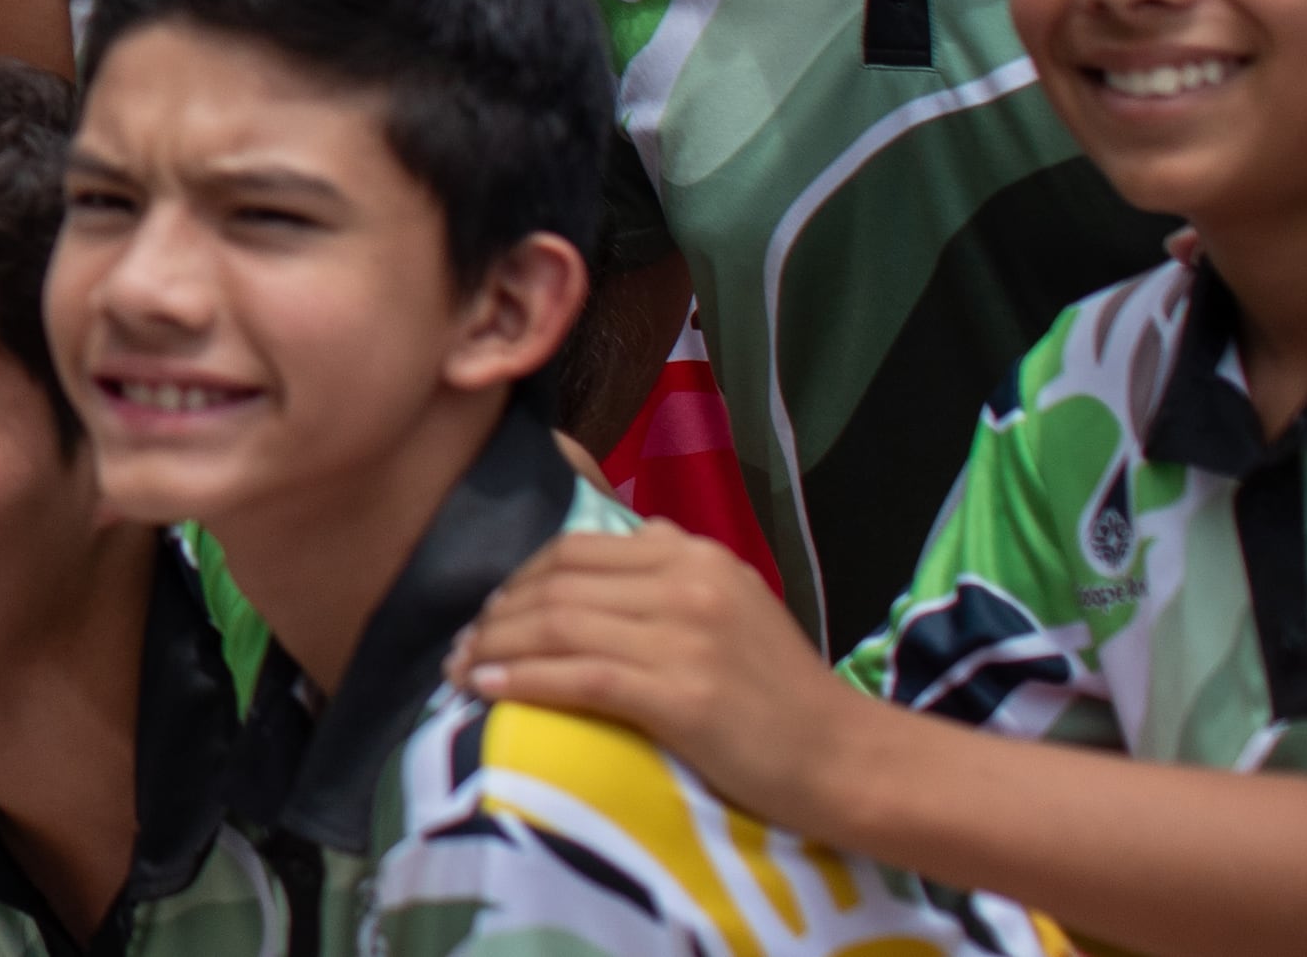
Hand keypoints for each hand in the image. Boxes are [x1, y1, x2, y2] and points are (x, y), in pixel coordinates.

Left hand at [449, 523, 861, 829]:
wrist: (844, 757)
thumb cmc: (781, 694)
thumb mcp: (730, 606)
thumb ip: (666, 579)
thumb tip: (586, 568)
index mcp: (693, 553)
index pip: (576, 548)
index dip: (520, 578)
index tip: (490, 611)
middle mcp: (686, 581)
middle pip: (557, 583)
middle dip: (497, 614)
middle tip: (463, 644)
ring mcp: (685, 636)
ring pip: (558, 625)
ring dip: (495, 648)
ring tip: (461, 670)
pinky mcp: (682, 695)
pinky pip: (578, 676)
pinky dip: (521, 681)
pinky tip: (487, 691)